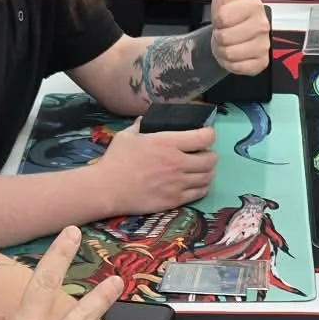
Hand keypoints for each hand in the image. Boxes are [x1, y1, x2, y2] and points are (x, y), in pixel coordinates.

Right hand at [94, 117, 217, 213]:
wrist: (107, 189)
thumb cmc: (116, 160)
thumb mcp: (127, 136)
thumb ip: (141, 125)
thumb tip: (146, 119)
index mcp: (168, 143)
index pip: (205, 137)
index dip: (209, 134)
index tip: (204, 135)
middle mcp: (177, 163)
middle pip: (211, 159)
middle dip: (210, 155)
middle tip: (202, 154)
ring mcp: (178, 184)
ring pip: (208, 177)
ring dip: (207, 172)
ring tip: (200, 169)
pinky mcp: (175, 200)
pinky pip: (199, 193)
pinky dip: (201, 187)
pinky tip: (195, 183)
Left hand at [210, 0, 269, 73]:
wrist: (228, 39)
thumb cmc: (227, 13)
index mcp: (255, 5)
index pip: (223, 18)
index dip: (217, 20)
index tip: (223, 18)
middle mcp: (264, 25)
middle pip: (225, 37)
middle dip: (219, 37)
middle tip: (226, 32)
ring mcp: (265, 46)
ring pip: (230, 54)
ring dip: (223, 51)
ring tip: (229, 43)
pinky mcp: (262, 64)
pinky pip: (238, 68)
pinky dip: (232, 64)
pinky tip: (237, 55)